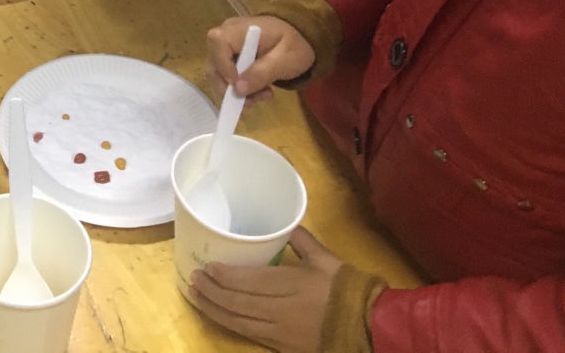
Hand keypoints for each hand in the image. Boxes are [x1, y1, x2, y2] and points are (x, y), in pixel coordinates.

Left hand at [189, 228, 344, 352]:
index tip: (207, 266)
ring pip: (240, 322)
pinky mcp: (283, 346)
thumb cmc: (347, 288)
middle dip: (212, 291)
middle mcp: (282, 310)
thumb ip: (301, 239)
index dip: (225, 276)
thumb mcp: (325, 258)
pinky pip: (251, 335)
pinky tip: (219, 316)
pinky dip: (231, 324)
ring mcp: (281, 332)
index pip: (250, 281)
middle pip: (238, 303)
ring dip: (214, 309)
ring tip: (196, 296)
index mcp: (292, 285)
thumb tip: (284, 223)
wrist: (371, 327)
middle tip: (193, 278)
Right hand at [206, 15, 316, 102]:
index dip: (223, 66)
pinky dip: (239, 90)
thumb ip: (263, 72)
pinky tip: (258, 93)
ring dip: (236, 92)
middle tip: (254, 101)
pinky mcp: (229, 59)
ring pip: (217, 74)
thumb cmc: (295, 44)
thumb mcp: (286, 59)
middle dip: (230, 88)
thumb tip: (237, 90)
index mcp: (240, 29)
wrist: (301, 39)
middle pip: (213, 63)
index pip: (217, 42)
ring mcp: (226, 48)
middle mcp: (226, 35)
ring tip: (263, 96)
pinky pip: (225, 77)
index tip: (239, 86)